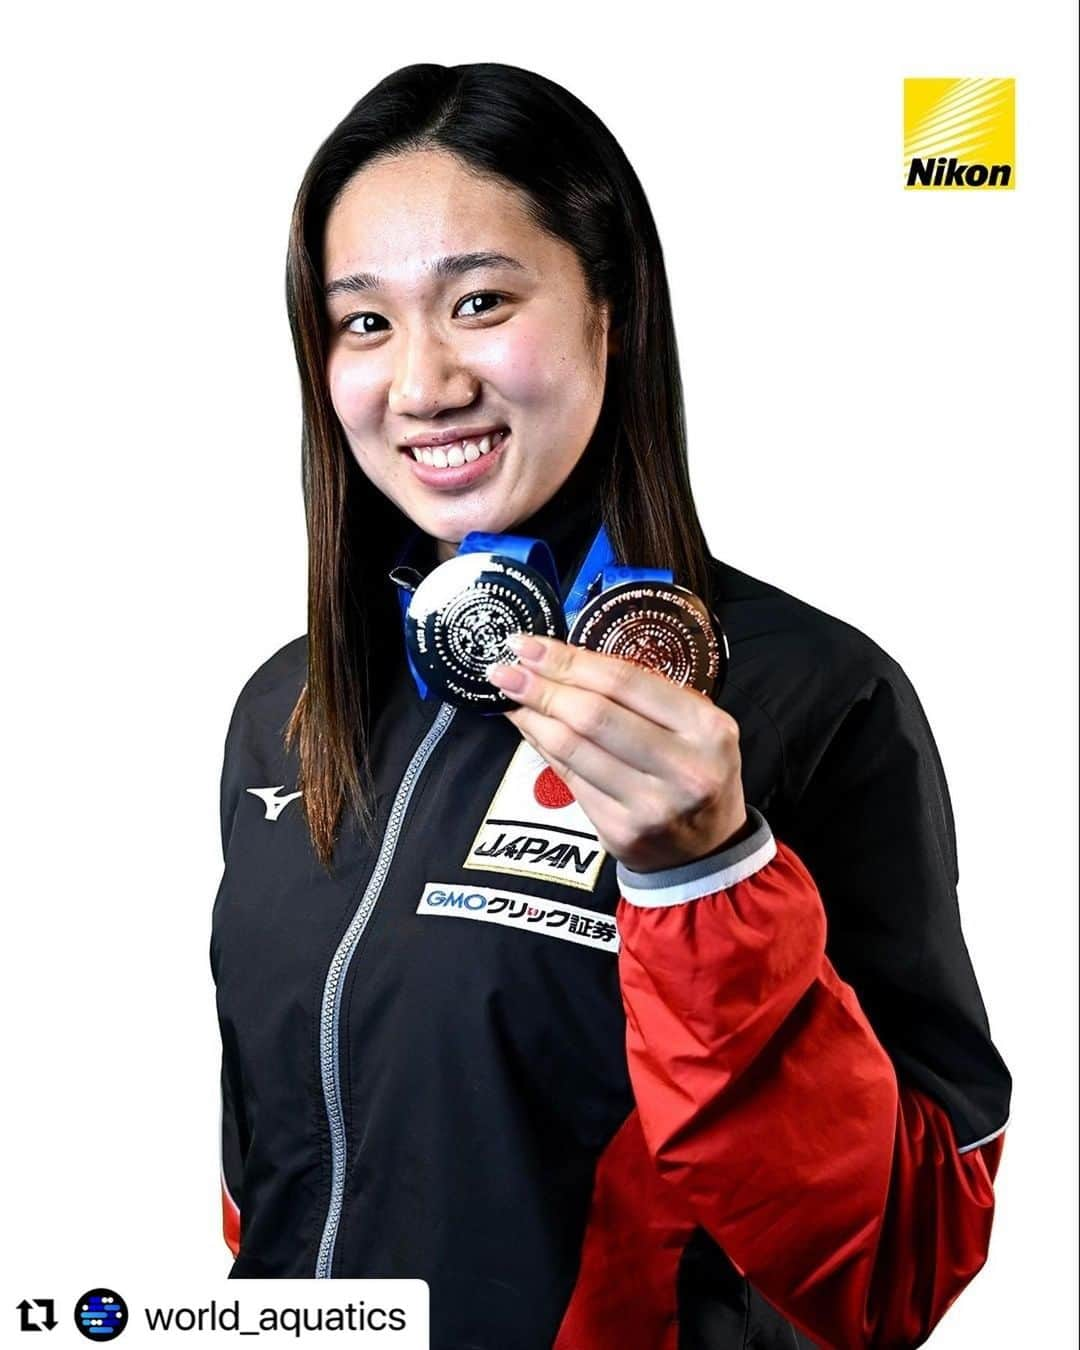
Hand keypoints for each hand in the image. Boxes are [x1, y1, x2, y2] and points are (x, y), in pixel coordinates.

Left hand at [487, 632, 746, 873]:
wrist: (708, 848)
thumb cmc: (695, 771)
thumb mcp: (693, 727)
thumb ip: (643, 696)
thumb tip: (564, 662)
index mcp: (706, 728)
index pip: (624, 681)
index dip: (569, 660)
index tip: (530, 645)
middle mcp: (684, 768)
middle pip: (593, 715)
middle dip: (541, 686)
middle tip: (504, 669)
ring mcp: (651, 805)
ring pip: (573, 748)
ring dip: (533, 716)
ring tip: (510, 696)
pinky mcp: (621, 831)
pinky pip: (569, 778)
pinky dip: (543, 747)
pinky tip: (530, 728)